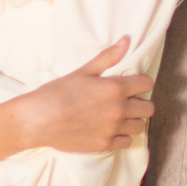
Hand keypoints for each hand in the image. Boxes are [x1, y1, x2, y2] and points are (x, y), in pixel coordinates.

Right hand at [17, 37, 155, 154]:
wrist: (37, 120)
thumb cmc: (57, 92)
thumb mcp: (83, 71)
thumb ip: (108, 57)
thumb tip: (127, 41)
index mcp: (114, 88)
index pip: (147, 84)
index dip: (142, 83)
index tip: (134, 85)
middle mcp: (118, 109)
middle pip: (148, 108)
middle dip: (140, 103)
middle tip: (127, 102)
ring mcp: (112, 129)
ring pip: (140, 126)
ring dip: (133, 121)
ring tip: (119, 117)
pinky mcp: (104, 144)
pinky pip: (127, 142)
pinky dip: (122, 137)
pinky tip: (111, 130)